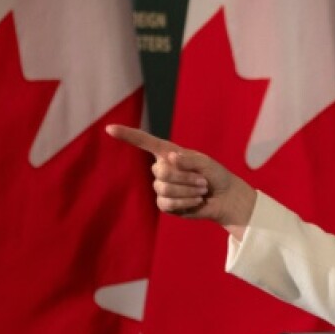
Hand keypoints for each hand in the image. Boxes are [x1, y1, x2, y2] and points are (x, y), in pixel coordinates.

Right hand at [105, 124, 256, 232]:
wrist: (224, 198)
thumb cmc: (216, 176)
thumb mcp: (206, 163)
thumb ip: (189, 160)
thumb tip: (170, 158)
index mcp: (169, 153)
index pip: (145, 142)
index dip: (127, 135)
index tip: (109, 129)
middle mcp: (162, 169)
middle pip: (160, 171)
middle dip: (185, 177)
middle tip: (203, 181)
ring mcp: (162, 187)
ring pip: (163, 188)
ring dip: (187, 190)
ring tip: (202, 190)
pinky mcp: (166, 205)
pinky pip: (167, 203)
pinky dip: (185, 202)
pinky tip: (197, 201)